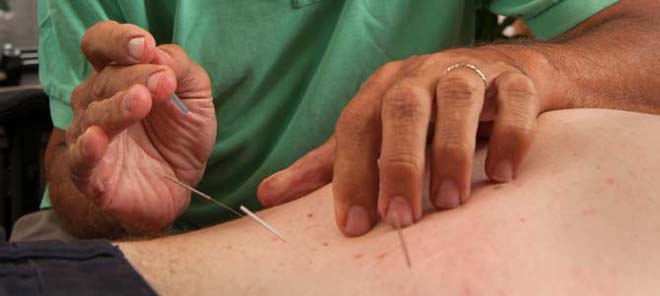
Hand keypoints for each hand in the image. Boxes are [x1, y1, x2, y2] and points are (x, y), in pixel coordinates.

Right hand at [64, 21, 215, 234]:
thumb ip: (180, 69)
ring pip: (93, 116)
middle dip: (134, 76)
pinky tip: (98, 139)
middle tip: (162, 81)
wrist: (179, 186)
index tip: (145, 45)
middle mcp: (97, 102)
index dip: (118, 41)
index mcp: (118, 77)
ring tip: (141, 101)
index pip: (102, 45)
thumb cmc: (180, 138)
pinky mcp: (91, 173)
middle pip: (103, 80)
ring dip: (118, 106)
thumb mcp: (195, 96)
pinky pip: (80, 159)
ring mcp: (90, 136)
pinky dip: (87, 148)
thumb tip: (160, 53)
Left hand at [259, 47, 548, 235]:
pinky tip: (501, 176)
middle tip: (400, 218)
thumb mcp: (377, 134)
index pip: (356, 125)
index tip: (353, 225)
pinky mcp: (515, 79)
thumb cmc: (428, 113)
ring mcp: (469, 72)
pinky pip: (513, 99)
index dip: (350, 174)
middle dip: (399, 164)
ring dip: (450, 150)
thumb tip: (270, 194)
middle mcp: (421, 74)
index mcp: (383, 88)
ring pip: (457, 98)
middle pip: (403, 108)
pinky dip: (508, 135)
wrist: (501, 75)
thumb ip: (331, 164)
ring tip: (449, 202)